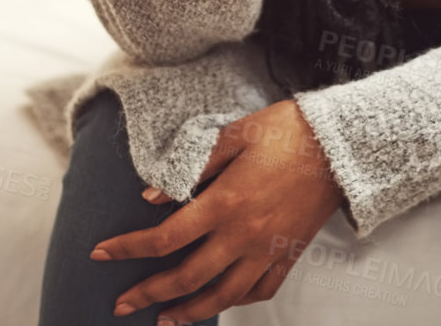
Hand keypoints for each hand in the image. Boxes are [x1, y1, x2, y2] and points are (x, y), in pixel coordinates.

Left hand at [90, 99, 345, 321]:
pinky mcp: (288, 254)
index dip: (128, 248)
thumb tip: (151, 195)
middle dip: (147, 294)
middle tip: (120, 304)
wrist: (339, 145)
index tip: (101, 254)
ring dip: (188, 312)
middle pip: (186, 278)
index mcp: (225, 203)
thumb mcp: (234, 135)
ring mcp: (267, 249)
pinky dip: (235, 302)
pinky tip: (219, 301)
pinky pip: (259, 291)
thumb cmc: (285, 132)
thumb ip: (192, 166)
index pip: (165, 238)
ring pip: (222, 296)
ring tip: (164, 320)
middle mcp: (243, 235)